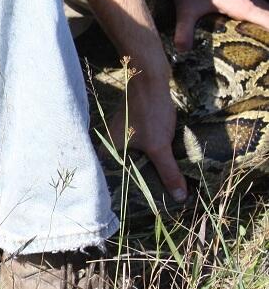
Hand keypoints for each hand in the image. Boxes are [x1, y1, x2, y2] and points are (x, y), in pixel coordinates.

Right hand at [109, 69, 187, 201]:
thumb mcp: (160, 146)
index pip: (113, 180)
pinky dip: (151, 158)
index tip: (139, 209)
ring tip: (162, 188)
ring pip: (135, 161)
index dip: (125, 195)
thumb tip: (180, 198)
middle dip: (142, 185)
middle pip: (126, 172)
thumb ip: (169, 173)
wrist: (150, 79)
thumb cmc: (148, 112)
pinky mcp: (133, 129)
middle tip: (157, 202)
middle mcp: (110, 145)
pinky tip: (163, 165)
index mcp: (108, 150)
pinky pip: (141, 150)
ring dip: (148, 171)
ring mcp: (121, 136)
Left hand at [170, 0, 268, 51]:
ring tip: (261, 53)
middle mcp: (254, 3)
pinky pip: (261, 15)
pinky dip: (262, 26)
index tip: (268, 56)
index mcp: (246, 7)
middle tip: (264, 59)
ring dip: (266, 32)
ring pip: (268, 17)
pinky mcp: (247, 0)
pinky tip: (253, 40)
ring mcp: (252, 0)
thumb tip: (182, 50)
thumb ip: (184, 30)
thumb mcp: (186, 9)